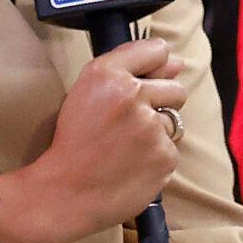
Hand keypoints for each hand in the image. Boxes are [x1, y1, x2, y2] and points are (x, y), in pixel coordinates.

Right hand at [0, 37, 186, 242]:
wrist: (66, 192)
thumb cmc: (73, 142)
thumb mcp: (85, 93)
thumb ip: (129, 69)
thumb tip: (176, 63)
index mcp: (108, 74)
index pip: (157, 50)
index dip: (155, 66)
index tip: (146, 80)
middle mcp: (133, 95)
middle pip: (176, 89)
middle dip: (161, 103)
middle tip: (132, 123)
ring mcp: (152, 127)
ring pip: (172, 123)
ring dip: (155, 133)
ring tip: (125, 147)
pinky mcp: (164, 156)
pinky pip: (170, 150)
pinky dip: (155, 158)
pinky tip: (130, 164)